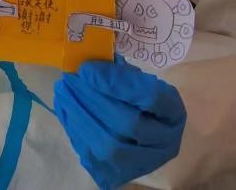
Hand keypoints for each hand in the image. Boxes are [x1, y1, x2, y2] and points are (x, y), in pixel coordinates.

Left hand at [54, 58, 185, 188]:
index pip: (150, 97)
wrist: (144, 137)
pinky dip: (75, 130)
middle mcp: (163, 143)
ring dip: (79, 114)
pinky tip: (64, 109)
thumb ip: (120, 72)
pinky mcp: (118, 175)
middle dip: (93, 98)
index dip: (117, 82)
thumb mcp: (139, 80)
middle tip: (69, 78)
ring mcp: (141, 164)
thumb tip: (91, 60)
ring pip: (109, 145)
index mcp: (173, 112)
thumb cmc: (140, 100)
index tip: (87, 68)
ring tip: (62, 92)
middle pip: (127, 124)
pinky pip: (93, 156)